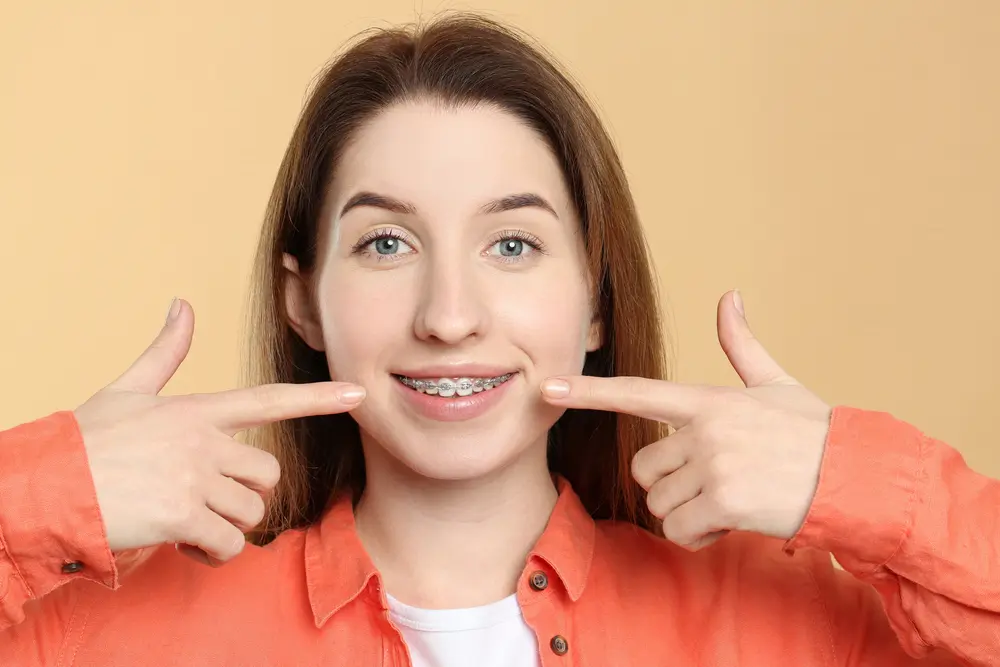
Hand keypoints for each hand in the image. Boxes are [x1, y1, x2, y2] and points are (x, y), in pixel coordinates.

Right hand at [74, 299, 365, 565]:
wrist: (44, 485)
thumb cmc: (83, 442)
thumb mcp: (126, 390)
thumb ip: (165, 353)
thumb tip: (182, 304)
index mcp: (195, 410)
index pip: (268, 400)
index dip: (317, 397)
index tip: (357, 393)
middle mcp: (202, 440)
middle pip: (267, 473)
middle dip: (246, 494)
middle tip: (211, 503)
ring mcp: (194, 477)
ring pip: (251, 510)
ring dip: (229, 528)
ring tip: (193, 526)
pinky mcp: (183, 514)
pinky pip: (228, 542)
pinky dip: (215, 554)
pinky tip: (189, 547)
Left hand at [540, 290, 831, 549]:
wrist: (854, 476)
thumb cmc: (813, 432)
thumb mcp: (776, 384)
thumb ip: (742, 346)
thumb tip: (729, 296)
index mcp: (708, 400)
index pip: (637, 392)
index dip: (589, 391)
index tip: (547, 388)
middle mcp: (704, 430)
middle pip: (643, 468)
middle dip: (669, 483)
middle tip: (713, 482)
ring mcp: (712, 466)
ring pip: (659, 503)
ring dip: (686, 513)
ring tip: (728, 500)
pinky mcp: (724, 501)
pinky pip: (680, 530)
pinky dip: (698, 536)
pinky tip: (730, 522)